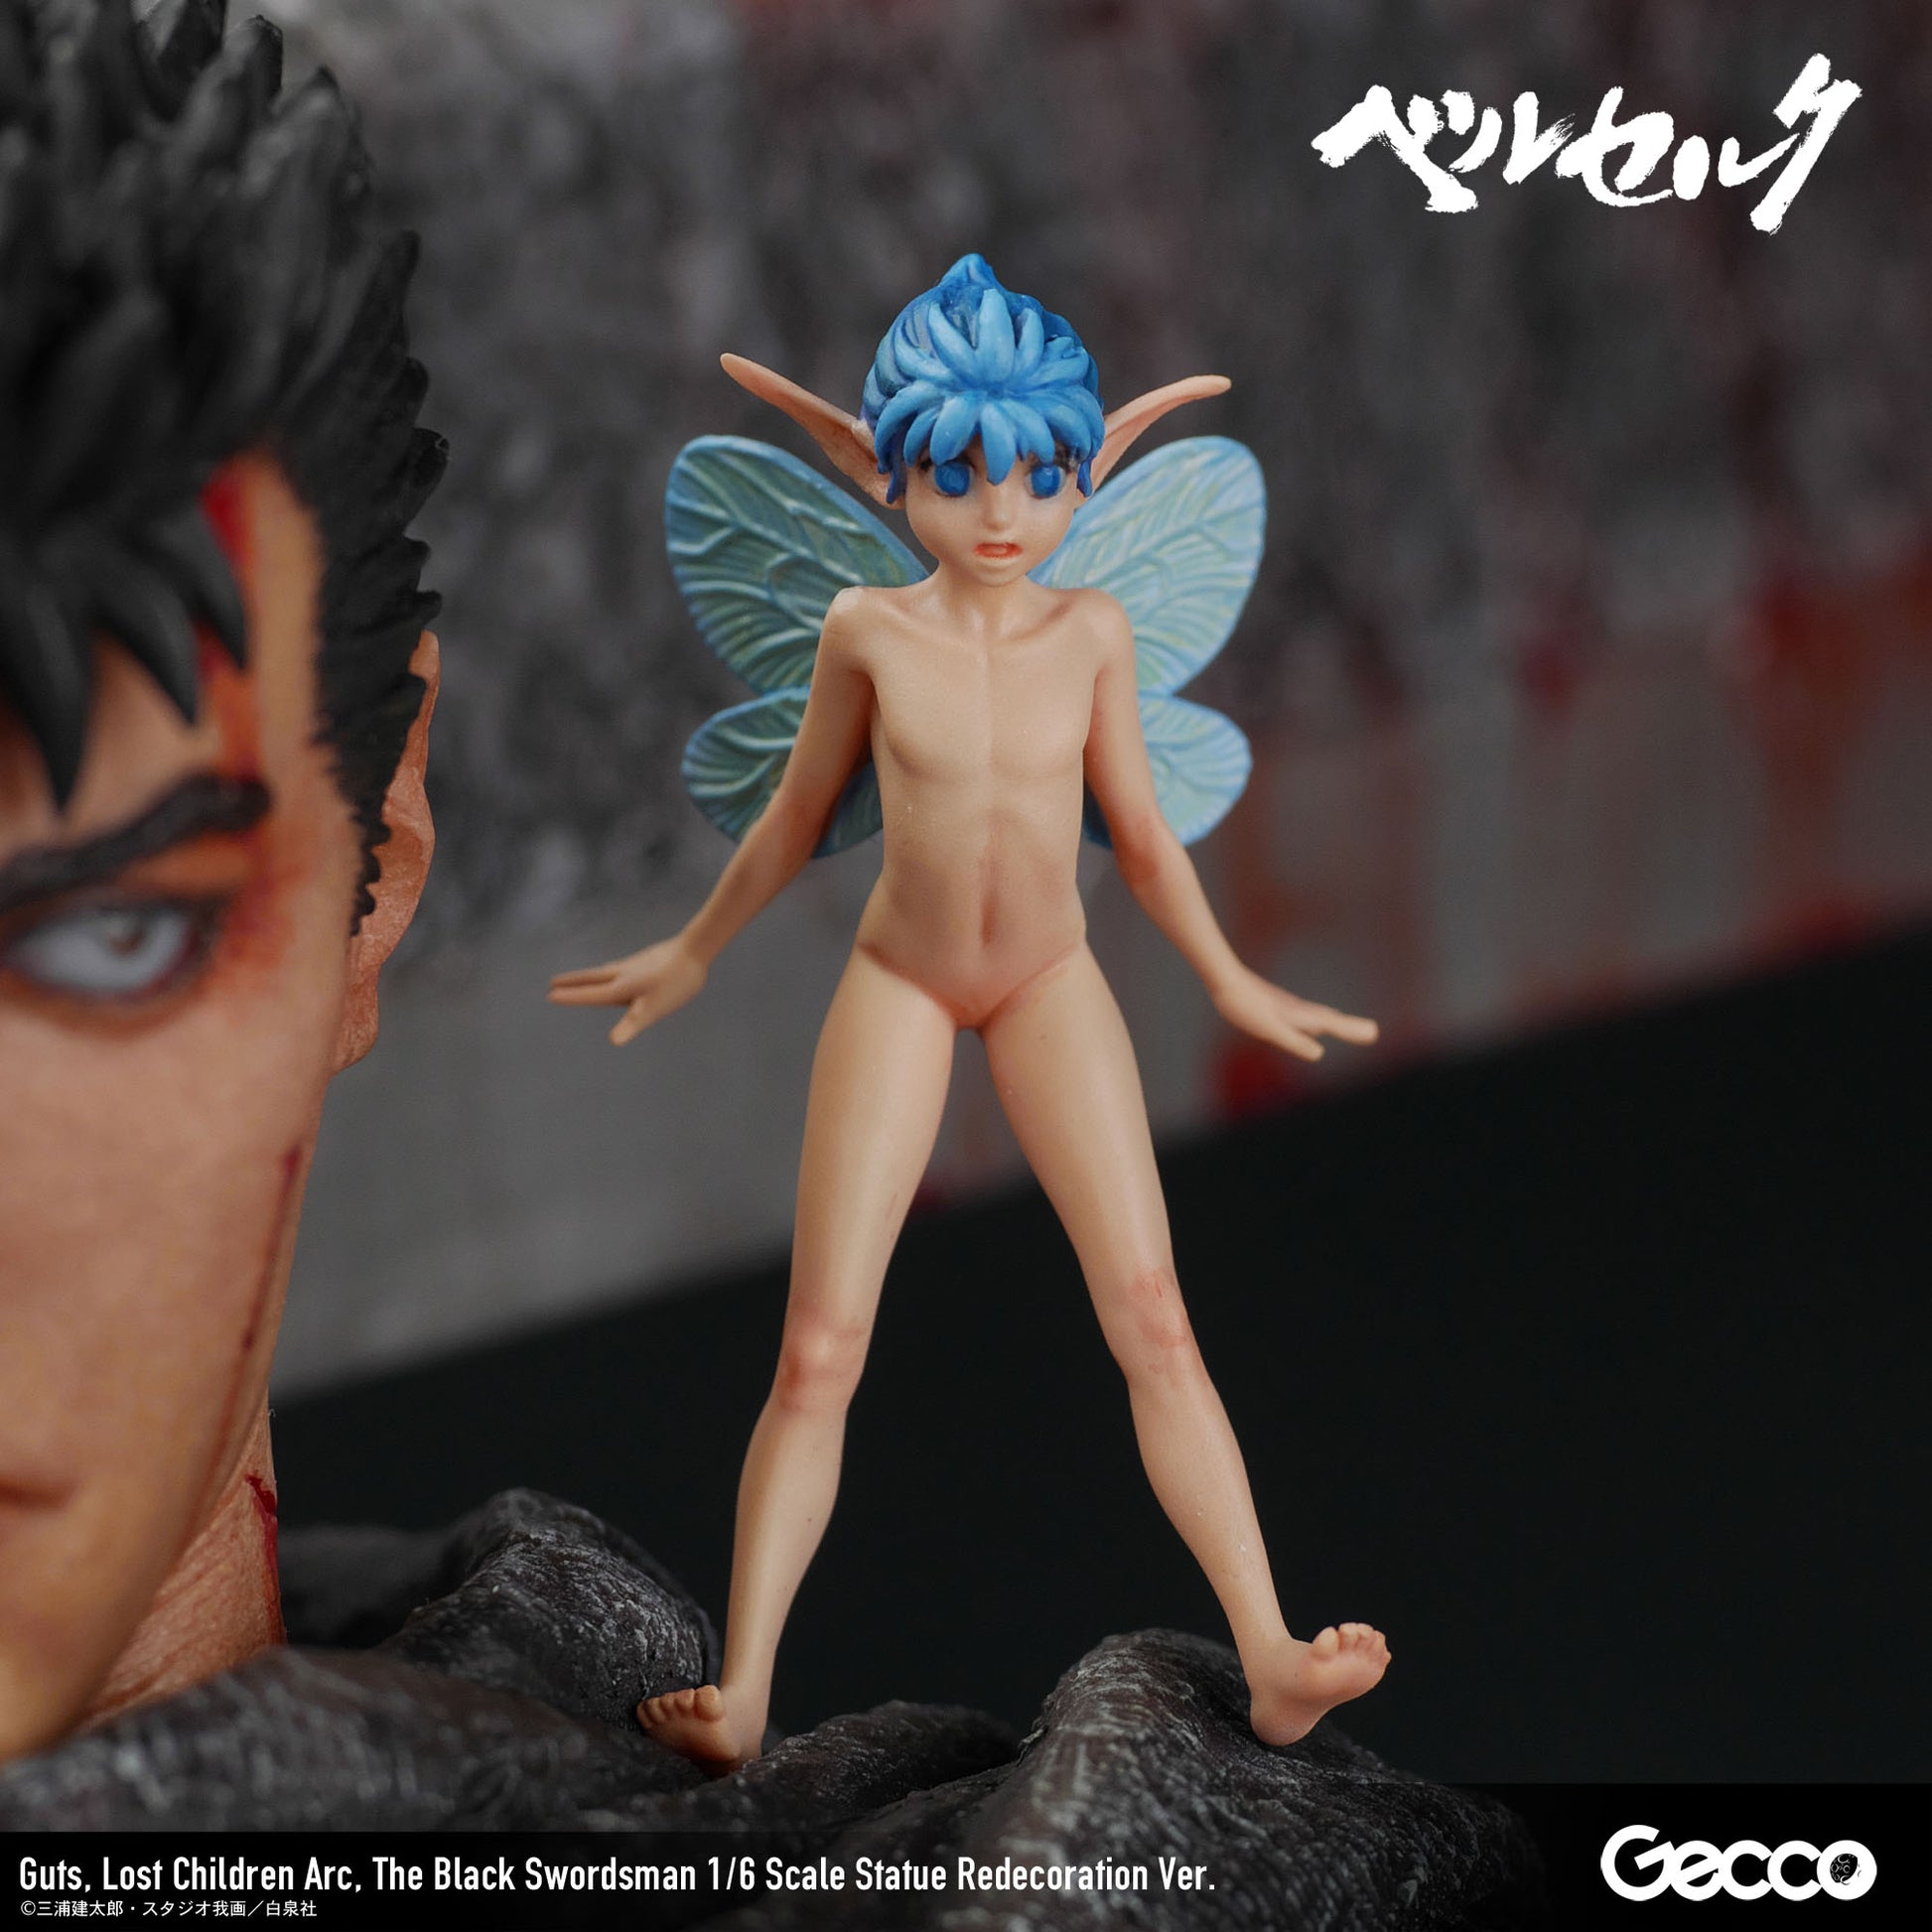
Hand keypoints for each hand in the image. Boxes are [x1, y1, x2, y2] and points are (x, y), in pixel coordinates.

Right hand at [547, 938, 707, 1044]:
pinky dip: (607, 972)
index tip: (549, 995)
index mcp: (621, 986)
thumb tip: (613, 1041)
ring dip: (587, 976)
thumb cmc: (676, 982)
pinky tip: (617, 973)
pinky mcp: (645, 961)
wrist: (695, 949)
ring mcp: (633, 965)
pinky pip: (618, 969)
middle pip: (591, 978)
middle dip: (572, 982)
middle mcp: (622, 973)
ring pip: (604, 972)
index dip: (570, 996)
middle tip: (552, 982)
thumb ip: (633, 1024)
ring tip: (579, 979)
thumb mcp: (655, 1008)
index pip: (590, 993)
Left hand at [1211, 967, 1378, 1061]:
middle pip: (1332, 1020)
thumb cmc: (1244, 1006)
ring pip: (1320, 1016)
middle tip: (1372, 1033)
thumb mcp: (1269, 1029)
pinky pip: (1306, 1016)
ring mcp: (1289, 1007)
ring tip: (1352, 1029)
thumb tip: (1319, 1054)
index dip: (1353, 1030)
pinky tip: (1312, 1026)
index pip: (1334, 1025)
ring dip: (1338, 1024)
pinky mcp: (1278, 1006)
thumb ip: (1294, 1041)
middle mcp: (1299, 1010)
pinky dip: (1320, 1021)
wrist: (1225, 979)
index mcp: (1301, 1016)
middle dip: (1352, 1028)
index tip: (1374, 1033)